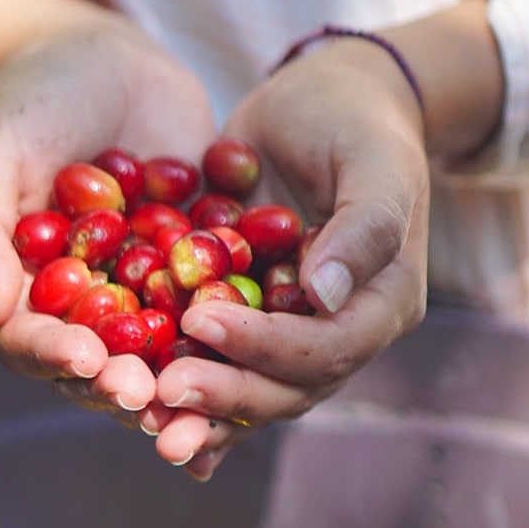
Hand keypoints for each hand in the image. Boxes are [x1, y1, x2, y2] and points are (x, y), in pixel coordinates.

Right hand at [0, 0, 215, 418]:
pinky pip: (220, 301)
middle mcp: (89, 305)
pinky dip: (238, 321)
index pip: (32, 340)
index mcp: (28, 292)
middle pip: (101, 362)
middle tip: (146, 393)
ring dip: (181, 373)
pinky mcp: (200, 268)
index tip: (84, 358)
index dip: (54, 355)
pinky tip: (262, 335)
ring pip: (164, 349)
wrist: (110, 59)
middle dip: (121, 381)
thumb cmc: (34, 103)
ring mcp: (148, 292)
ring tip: (203, 384)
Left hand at [149, 0, 503, 481]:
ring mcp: (295, 330)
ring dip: (202, 412)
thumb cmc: (356, 121)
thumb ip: (362, 225)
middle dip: (226, 396)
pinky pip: (224, 366)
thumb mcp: (372, 159)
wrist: (326, 104)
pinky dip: (192, 396)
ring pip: (253, 391)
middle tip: (162, 393)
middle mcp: (341, 331)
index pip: (329, 347)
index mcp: (382, 302)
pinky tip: (146, 422)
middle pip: (288, 388)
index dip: (266, 346)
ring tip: (146, 424)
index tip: (200, 321)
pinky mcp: (254, 318)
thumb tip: (321, 295)